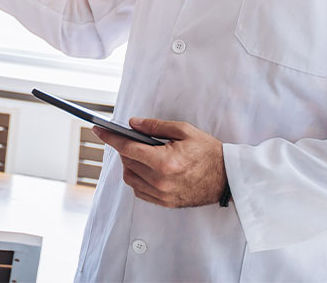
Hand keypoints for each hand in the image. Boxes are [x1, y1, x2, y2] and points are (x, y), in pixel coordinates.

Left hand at [93, 118, 226, 207]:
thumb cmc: (208, 152)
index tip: (98, 129)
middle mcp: (160, 181)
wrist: (227, 178)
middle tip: (129, 137)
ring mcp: (162, 195)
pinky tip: (146, 167)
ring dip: (129, 164)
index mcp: (164, 162)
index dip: (110, 137)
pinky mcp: (165, 203)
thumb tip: (133, 124)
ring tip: (141, 153)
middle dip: (123, 148)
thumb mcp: (184, 130)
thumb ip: (155, 126)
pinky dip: (137, 178)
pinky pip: (139, 190)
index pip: (127, 148)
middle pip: (126, 163)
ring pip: (130, 178)